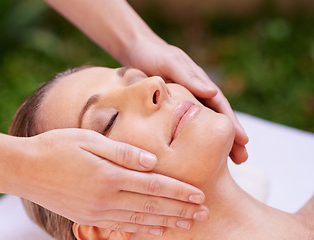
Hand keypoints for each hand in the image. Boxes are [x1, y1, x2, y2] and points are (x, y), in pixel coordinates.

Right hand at [19, 128, 207, 234]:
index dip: (178, 191)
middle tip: (203, 213)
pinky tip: (156, 230)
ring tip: (188, 224)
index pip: (153, 185)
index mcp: (108, 175)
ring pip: (140, 219)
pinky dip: (142, 230)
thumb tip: (153, 161)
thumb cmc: (56, 146)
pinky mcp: (87, 217)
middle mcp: (105, 198)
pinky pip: (121, 227)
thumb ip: (122, 151)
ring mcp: (96, 211)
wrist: (24, 168)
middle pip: (151, 205)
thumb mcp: (88, 139)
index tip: (199, 195)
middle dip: (180, 210)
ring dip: (166, 222)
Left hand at [127, 40, 248, 163]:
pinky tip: (193, 153)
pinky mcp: (169, 110)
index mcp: (200, 84)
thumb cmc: (154, 55)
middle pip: (216, 120)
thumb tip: (212, 91)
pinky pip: (183, 127)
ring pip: (201, 126)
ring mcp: (183, 104)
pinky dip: (192, 139)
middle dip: (230, 139)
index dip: (233, 124)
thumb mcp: (171, 63)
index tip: (244, 142)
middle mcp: (195, 95)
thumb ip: (188, 76)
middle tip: (242, 160)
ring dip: (213, 142)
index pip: (220, 107)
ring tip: (224, 164)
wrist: (135, 52)